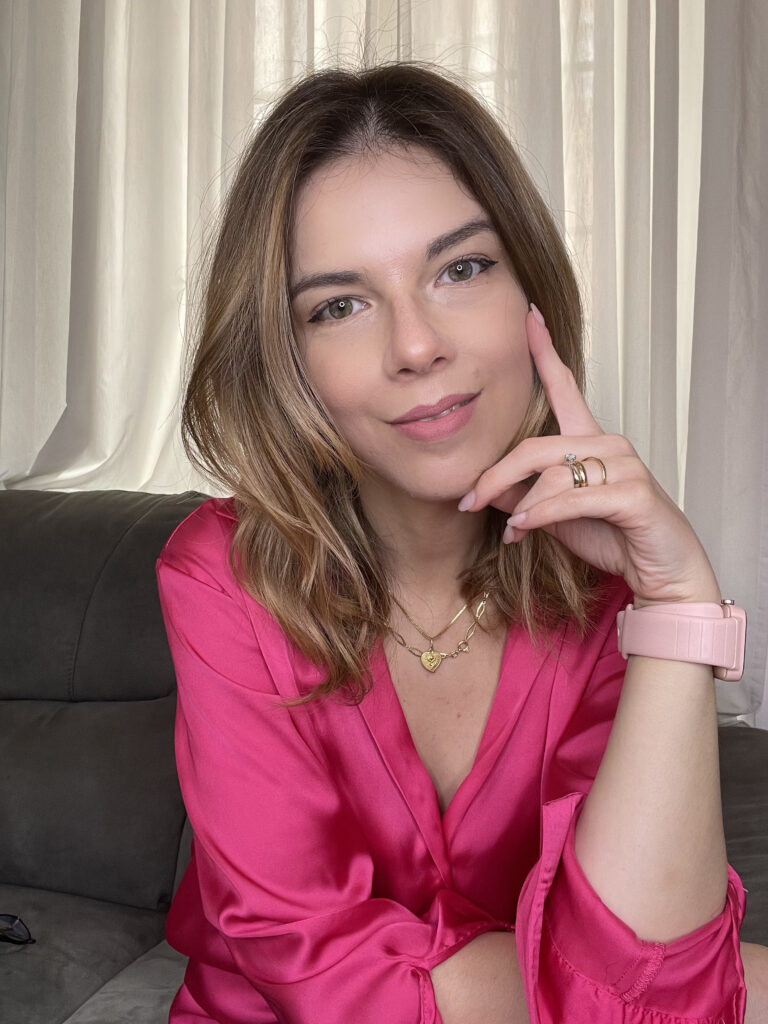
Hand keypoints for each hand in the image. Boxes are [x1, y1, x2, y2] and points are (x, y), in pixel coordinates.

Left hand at [459, 306, 719, 604]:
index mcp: (591, 442)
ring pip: (552, 474)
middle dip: (496, 476)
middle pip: (536, 446)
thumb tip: (485, 489)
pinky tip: (523, 528)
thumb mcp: (556, 516)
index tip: (528, 316)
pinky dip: (541, 514)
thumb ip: (524, 496)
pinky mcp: (634, 493)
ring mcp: (625, 466)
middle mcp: (609, 445)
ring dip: (522, 506)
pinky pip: (572, 498)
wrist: (661, 572)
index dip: (544, 351)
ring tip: (511, 530)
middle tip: (470, 501)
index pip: (565, 387)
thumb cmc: (614, 538)